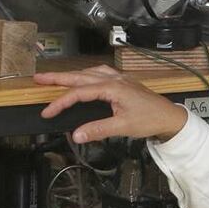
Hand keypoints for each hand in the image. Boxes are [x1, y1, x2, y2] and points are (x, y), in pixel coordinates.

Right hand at [34, 65, 187, 142]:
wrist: (169, 116)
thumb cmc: (149, 120)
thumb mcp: (123, 127)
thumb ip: (98, 129)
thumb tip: (76, 134)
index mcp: (112, 87)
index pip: (79, 92)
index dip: (61, 102)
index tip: (47, 112)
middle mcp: (114, 79)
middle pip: (81, 76)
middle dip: (58, 77)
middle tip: (38, 78)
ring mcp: (119, 79)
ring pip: (90, 72)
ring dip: (71, 74)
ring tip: (55, 77)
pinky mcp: (123, 82)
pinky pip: (100, 73)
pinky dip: (87, 74)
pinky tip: (84, 77)